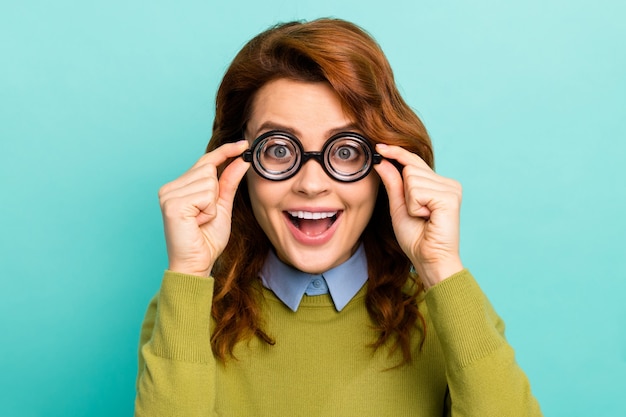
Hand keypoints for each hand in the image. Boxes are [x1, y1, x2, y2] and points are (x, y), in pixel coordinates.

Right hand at [158, 141, 249, 276]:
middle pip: (208, 170)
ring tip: (200, 220)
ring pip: (208, 181)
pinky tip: (197, 223)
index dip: (225, 151)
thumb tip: (241, 159)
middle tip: (205, 216)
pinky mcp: (172, 204)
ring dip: (212, 204)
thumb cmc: (207, 240)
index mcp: (180, 186)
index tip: (243, 144)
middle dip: (216, 194)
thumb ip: (229, 182)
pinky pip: (205, 195)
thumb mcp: (222, 206)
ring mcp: (169, 194)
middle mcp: (171, 187)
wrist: (196, 264)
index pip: (205, 162)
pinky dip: (208, 210)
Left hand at [374, 144, 463, 286]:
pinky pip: (417, 191)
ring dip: (410, 202)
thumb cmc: (416, 238)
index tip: (379, 146)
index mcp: (437, 184)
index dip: (396, 153)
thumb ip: (393, 183)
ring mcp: (451, 188)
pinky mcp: (450, 196)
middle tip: (417, 214)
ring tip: (423, 217)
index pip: (413, 161)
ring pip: (412, 178)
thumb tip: (381, 160)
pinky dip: (415, 206)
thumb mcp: (399, 207)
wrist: (429, 259)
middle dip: (404, 193)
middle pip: (410, 168)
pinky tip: (428, 218)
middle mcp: (447, 183)